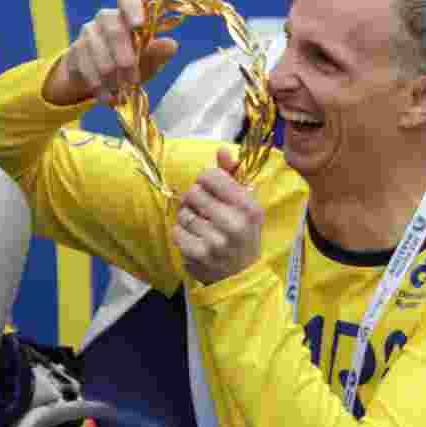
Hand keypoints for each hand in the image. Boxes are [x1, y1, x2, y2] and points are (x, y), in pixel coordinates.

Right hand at [42, 0, 177, 105]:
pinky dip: (99, 86)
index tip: (138, 26)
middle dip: (125, 57)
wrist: (98, 81)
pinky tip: (109, 98)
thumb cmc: (130, 65)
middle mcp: (106, 19)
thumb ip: (158, 53)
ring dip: (112, 76)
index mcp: (127, 15)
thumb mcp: (148, 61)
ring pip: (98, 51)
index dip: (132, 9)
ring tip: (121, 92)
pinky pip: (86, 67)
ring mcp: (88, 33)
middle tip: (133, 80)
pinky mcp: (75, 51)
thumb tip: (171, 44)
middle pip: (114, 29)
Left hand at [173, 148, 263, 285]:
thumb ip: (233, 175)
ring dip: (188, 216)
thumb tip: (221, 150)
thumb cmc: (242, 234)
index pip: (211, 176)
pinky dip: (182, 233)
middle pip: (193, 193)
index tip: (209, 188)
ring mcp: (215, 241)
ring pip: (183, 213)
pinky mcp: (198, 255)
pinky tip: (194, 238)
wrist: (241, 276)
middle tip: (202, 208)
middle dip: (195, 198)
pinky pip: (177, 232)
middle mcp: (234, 223)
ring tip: (200, 225)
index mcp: (248, 206)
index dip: (205, 179)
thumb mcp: (246, 204)